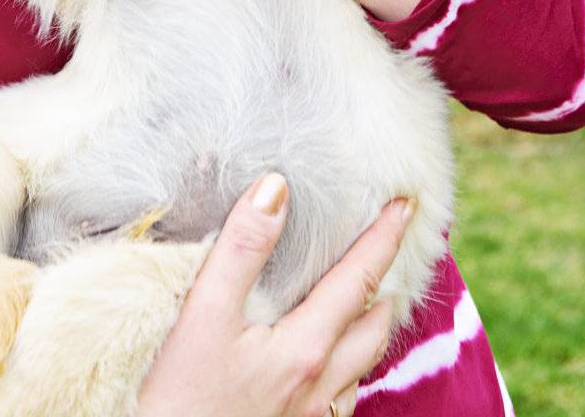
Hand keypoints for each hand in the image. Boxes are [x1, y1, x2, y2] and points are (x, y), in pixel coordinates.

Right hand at [137, 174, 412, 416]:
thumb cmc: (178, 396)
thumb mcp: (203, 312)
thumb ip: (242, 249)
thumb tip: (277, 188)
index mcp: (306, 349)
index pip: (358, 280)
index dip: (384, 239)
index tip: (405, 204)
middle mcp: (321, 387)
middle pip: (373, 325)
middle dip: (386, 281)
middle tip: (389, 244)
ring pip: (361, 364)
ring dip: (370, 322)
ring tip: (366, 291)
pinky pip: (342, 393)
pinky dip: (349, 359)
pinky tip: (328, 354)